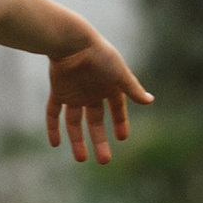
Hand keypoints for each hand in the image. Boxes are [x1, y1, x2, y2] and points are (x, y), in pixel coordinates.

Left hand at [45, 33, 151, 164]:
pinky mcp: (58, 91)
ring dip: (77, 140)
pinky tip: (55, 144)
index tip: (122, 138)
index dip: (120, 123)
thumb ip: (131, 88)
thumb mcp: (118, 74)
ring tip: (81, 159)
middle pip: (96, 121)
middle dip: (100, 140)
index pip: (117, 109)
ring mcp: (74, 93)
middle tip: (104, 160)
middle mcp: (92, 92)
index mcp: (109, 87)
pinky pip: (53, 112)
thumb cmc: (99, 55)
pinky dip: (53, 127)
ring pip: (75, 122)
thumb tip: (150, 101)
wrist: (72, 42)